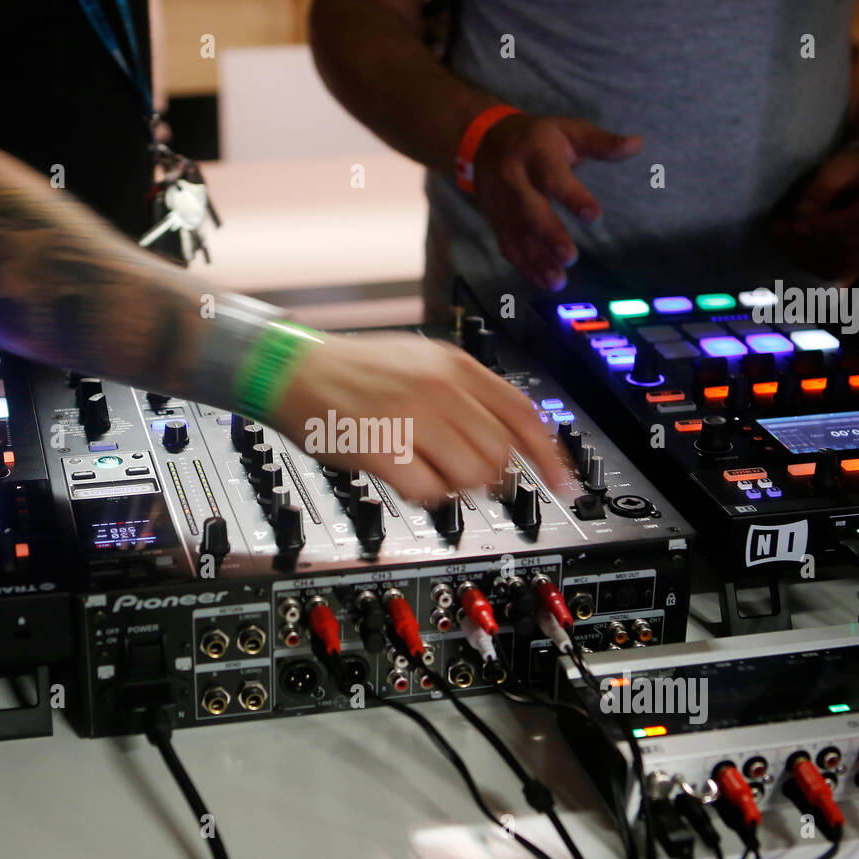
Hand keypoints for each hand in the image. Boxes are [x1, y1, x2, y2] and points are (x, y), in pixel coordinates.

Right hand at [273, 332, 569, 503]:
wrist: (294, 370)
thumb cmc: (355, 370)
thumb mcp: (423, 361)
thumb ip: (467, 393)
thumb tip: (508, 438)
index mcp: (456, 365)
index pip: (523, 414)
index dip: (550, 455)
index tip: (564, 483)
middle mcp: (440, 389)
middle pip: (500, 454)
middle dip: (494, 477)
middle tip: (474, 481)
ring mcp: (412, 418)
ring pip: (471, 476)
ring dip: (460, 488)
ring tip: (436, 476)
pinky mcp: (383, 449)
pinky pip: (429, 492)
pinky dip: (428, 496)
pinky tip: (412, 481)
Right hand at [473, 114, 640, 291]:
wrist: (486, 142)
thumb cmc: (538, 137)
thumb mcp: (568, 130)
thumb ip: (600, 142)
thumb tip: (636, 144)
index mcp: (535, 152)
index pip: (553, 177)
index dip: (573, 197)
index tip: (594, 218)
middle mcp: (513, 178)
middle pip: (529, 209)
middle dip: (549, 235)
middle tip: (570, 257)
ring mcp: (501, 202)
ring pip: (517, 234)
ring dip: (536, 260)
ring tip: (558, 281)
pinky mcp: (495, 220)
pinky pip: (508, 246)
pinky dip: (524, 266)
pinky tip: (543, 281)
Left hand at [772, 147, 858, 280]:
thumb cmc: (858, 170)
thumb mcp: (840, 166)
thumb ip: (823, 187)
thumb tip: (802, 213)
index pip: (857, 223)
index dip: (825, 227)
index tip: (796, 225)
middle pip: (846, 247)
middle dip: (808, 241)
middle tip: (777, 231)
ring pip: (839, 263)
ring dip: (806, 254)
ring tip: (781, 238)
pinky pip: (837, 271)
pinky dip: (812, 263)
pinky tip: (793, 249)